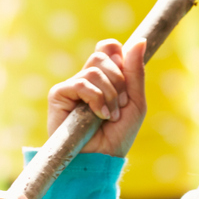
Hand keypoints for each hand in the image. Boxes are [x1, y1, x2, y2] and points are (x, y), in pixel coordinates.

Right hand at [47, 39, 146, 157]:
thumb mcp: (135, 102)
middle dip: (118, 82)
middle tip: (120, 105)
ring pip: (94, 70)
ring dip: (109, 95)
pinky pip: (80, 83)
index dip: (119, 57)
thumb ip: (136, 72)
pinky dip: (95, 99)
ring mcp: (72, 86)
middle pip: (102, 55)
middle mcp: (86, 78)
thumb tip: (139, 40)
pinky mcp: (58, 95)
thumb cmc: (118, 135)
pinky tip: (98, 116)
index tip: (126, 82)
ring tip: (109, 116)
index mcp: (104, 77)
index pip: (108, 48)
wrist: (101, 159)